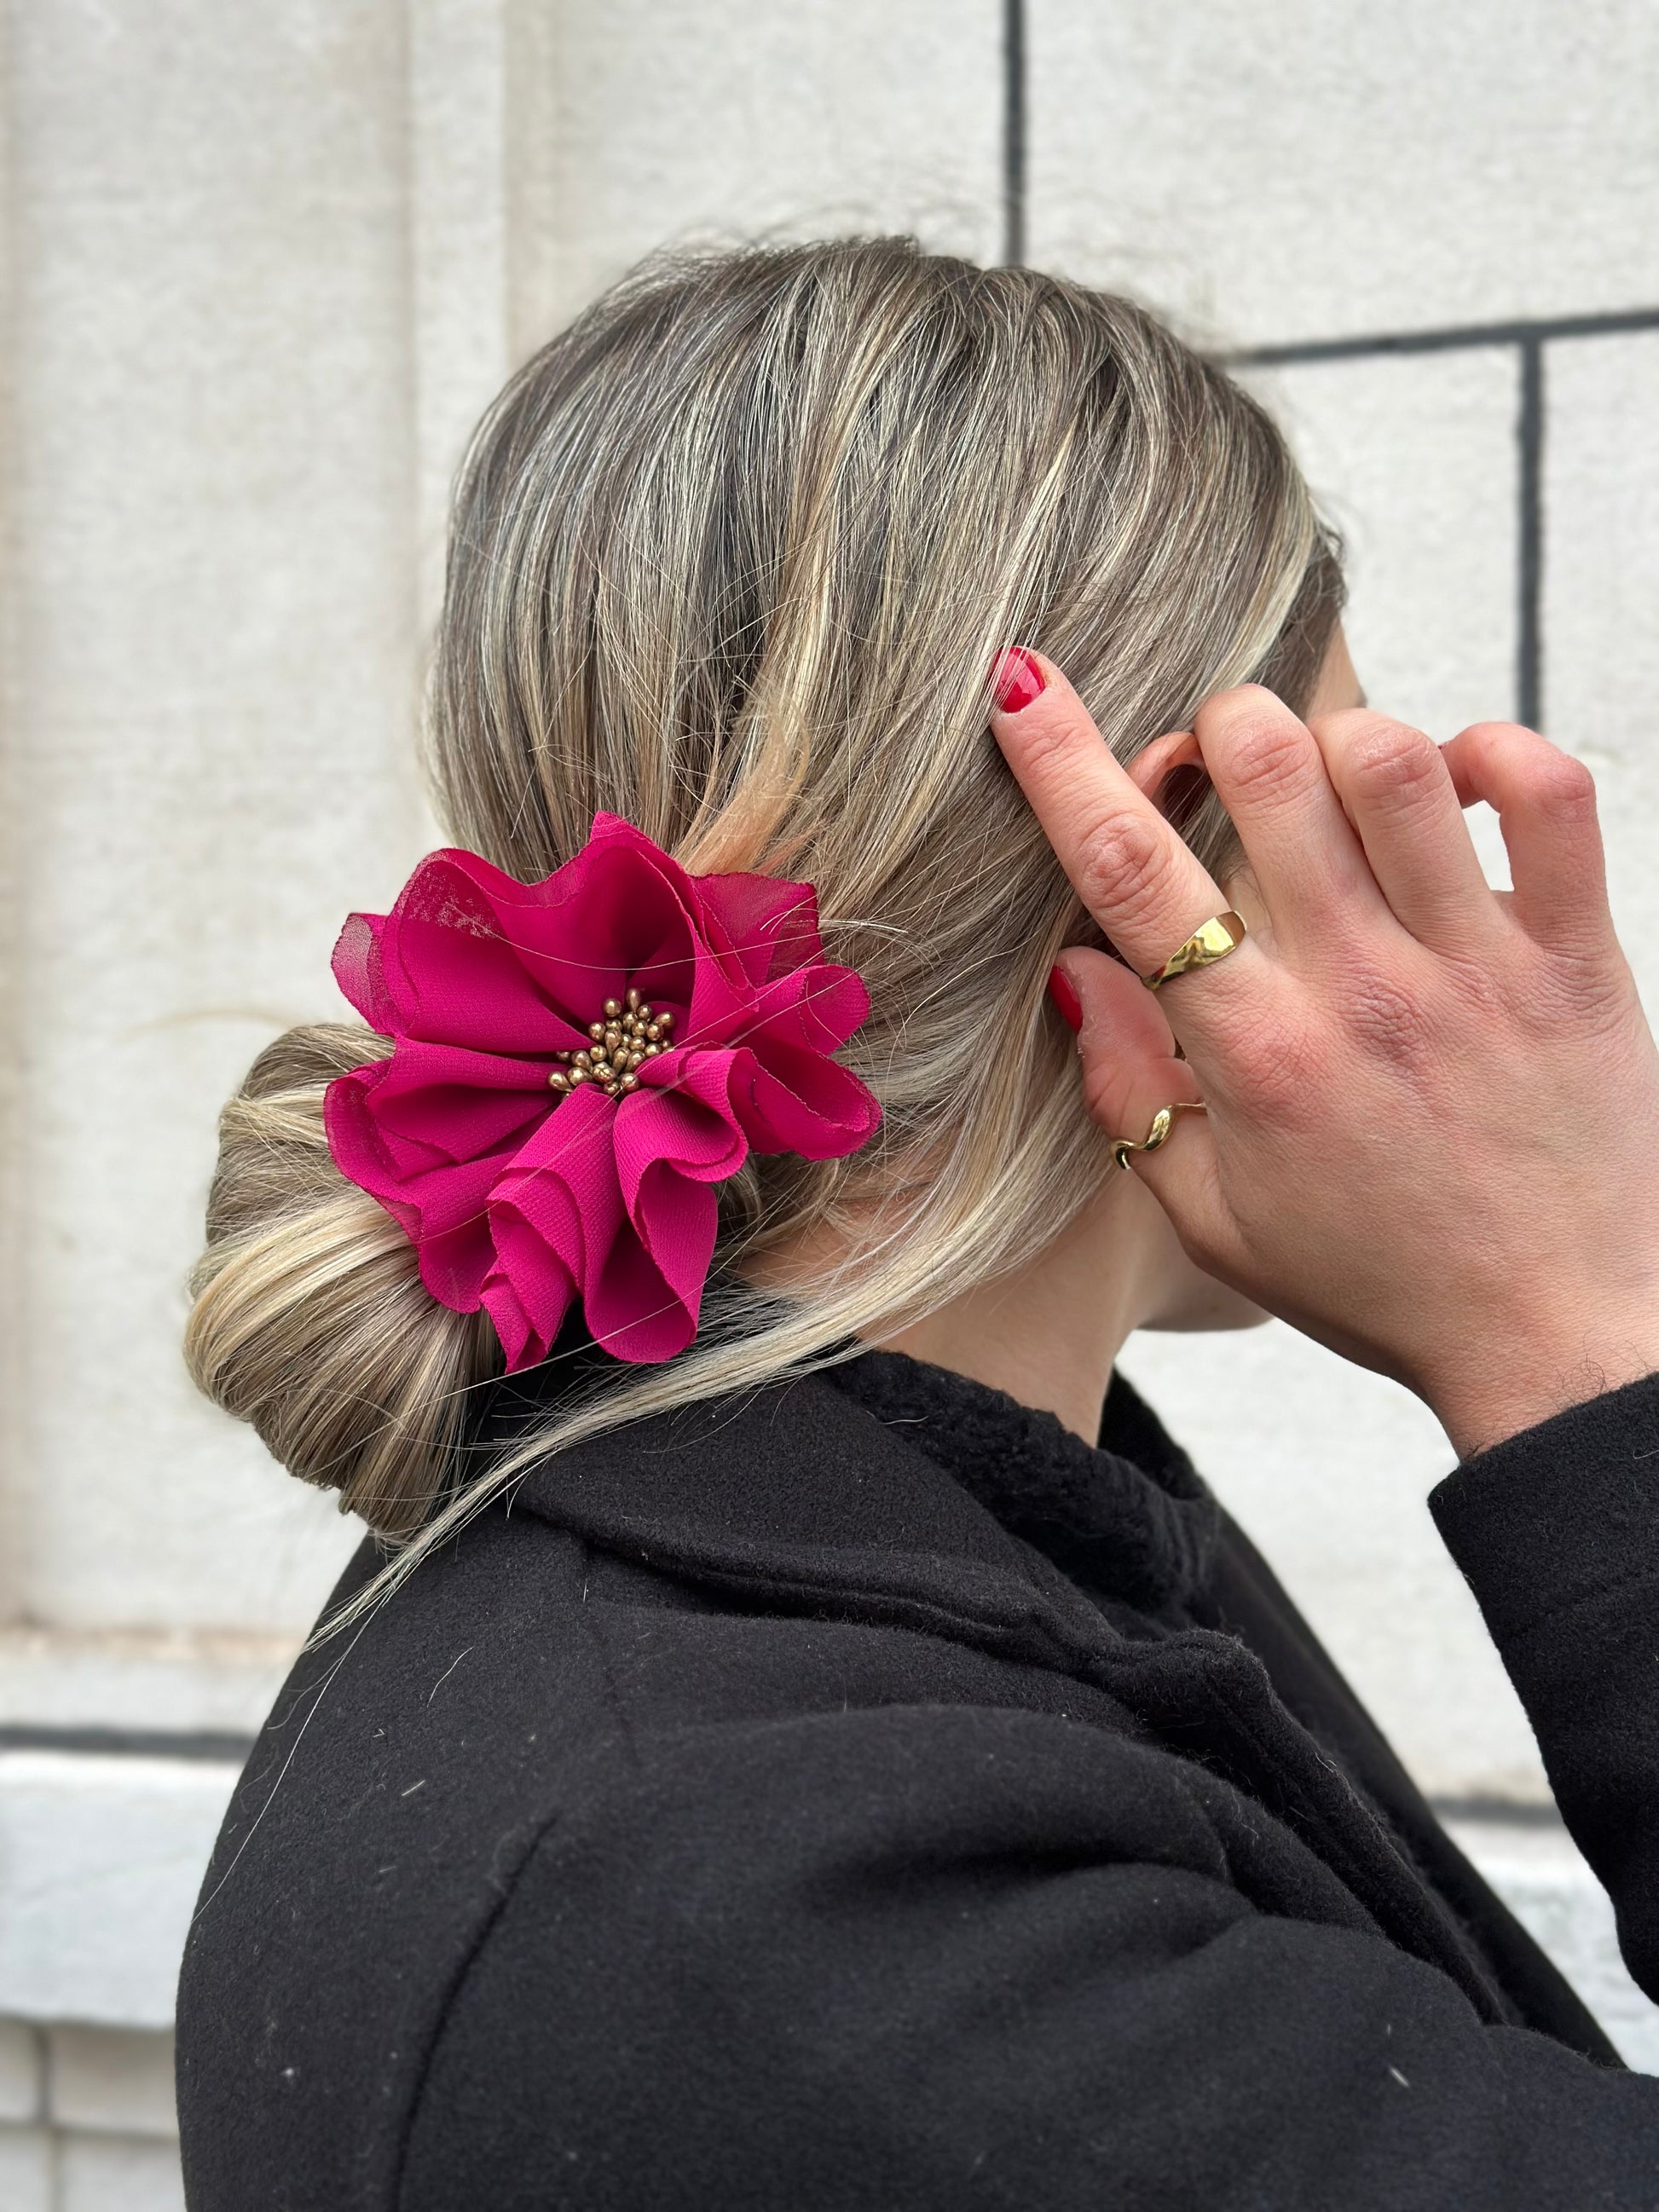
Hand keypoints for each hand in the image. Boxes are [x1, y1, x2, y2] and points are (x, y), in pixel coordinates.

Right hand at [991, 656, 1658, 1458]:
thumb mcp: (1213, 1223)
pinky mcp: (1578, 956)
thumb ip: (1128, 1095)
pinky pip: (1548, 793)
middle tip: (1219, 768)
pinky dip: (1496, 750)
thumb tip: (1077, 969)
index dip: (1059, 760)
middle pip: (1266, 771)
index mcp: (1256, 1058)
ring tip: (1334, 781)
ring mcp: (1477, 966)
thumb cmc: (1380, 1284)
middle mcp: (1360, 993)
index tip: (1018, 681)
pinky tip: (1458, 785)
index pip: (1131, 873)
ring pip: (1392, 759)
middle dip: (1217, 727)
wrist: (1562, 1340)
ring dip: (1338, 735)